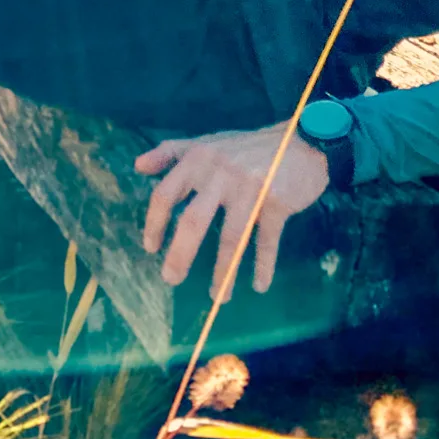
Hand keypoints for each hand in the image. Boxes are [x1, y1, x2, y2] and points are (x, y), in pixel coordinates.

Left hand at [134, 124, 328, 298]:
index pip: (166, 194)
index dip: (155, 223)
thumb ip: (170, 152)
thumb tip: (137, 166)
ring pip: (232, 238)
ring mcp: (250, 189)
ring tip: (218, 298)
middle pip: (193, 221)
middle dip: (180, 255)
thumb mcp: (206, 142)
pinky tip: (259, 285)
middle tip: (171, 279)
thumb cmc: (247, 147)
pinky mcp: (277, 202)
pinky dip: (264, 265)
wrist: (301, 141)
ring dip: (223, 272)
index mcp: (198, 160)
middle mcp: (220, 174)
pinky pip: (267, 241)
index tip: (150, 247)